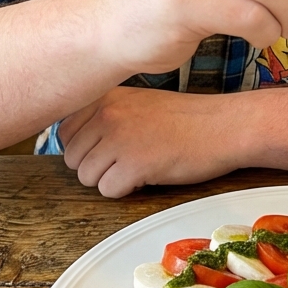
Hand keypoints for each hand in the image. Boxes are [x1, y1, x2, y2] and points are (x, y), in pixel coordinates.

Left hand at [58, 86, 248, 195]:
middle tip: (129, 158)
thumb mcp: (137, 103)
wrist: (223, 126)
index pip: (64, 132)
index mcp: (106, 97)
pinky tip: (148, 174)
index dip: (86, 147)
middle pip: (73, 159)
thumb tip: (72, 142)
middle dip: (97, 166)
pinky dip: (126, 190)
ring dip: (111, 179)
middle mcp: (107, 114)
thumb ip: (103, 115)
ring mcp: (119, 138)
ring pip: (87, 177)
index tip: (109, 147)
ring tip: (140, 165)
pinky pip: (108, 191)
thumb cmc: (184, 119)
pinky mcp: (134, 164)